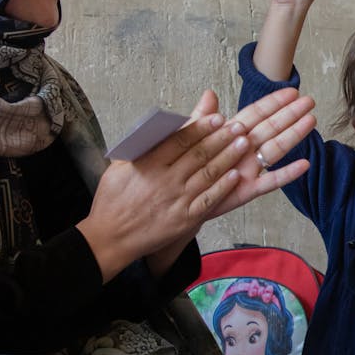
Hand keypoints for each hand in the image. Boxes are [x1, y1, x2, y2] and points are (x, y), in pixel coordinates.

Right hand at [78, 88, 312, 281]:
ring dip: (228, 157)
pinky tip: (236, 176)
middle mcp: (165, 180)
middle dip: (222, 138)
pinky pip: (208, 200)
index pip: (180, 141)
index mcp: (147, 164)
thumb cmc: (113, 200)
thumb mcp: (119, 167)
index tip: (218, 116)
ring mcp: (177, 200)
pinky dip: (222, 187)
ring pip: (208, 174)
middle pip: (199, 154)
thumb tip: (160, 125)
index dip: (201, 127)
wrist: (110, 238)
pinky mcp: (185, 218)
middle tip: (239, 126)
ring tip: (244, 143)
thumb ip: (142, 147)